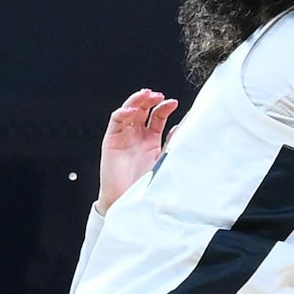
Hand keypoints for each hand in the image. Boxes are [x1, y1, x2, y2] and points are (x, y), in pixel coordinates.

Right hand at [93, 90, 177, 211]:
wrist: (127, 199)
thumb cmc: (144, 184)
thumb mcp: (163, 160)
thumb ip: (171, 143)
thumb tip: (182, 127)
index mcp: (151, 139)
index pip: (157, 116)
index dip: (164, 107)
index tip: (174, 103)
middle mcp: (137, 135)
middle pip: (143, 110)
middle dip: (150, 99)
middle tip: (158, 95)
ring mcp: (124, 136)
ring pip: (129, 111)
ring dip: (136, 101)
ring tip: (145, 95)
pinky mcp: (111, 140)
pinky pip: (116, 121)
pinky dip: (123, 112)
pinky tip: (132, 110)